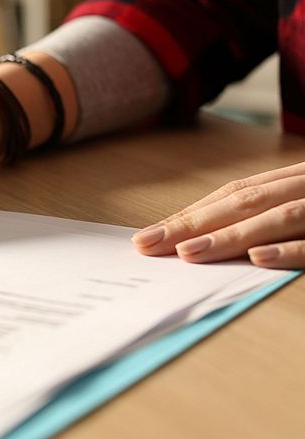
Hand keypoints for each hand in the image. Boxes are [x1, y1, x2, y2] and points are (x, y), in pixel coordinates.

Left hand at [132, 161, 304, 267]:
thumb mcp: (303, 197)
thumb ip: (266, 210)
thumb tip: (203, 236)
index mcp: (294, 180)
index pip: (234, 194)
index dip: (191, 213)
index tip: (149, 235)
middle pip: (246, 203)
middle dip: (194, 224)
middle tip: (151, 243)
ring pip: (279, 217)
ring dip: (231, 235)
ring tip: (188, 251)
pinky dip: (287, 249)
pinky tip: (257, 257)